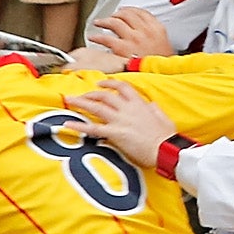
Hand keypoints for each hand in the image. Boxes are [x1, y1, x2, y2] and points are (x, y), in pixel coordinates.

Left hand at [67, 79, 181, 167]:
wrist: (166, 150)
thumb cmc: (167, 137)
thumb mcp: (164, 118)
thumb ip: (154, 109)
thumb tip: (150, 105)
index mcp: (140, 104)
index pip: (123, 87)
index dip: (110, 83)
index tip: (100, 83)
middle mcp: (128, 109)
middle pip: (104, 96)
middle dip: (90, 94)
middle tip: (80, 96)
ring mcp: (120, 120)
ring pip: (95, 107)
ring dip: (80, 103)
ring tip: (68, 100)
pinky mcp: (114, 133)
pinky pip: (92, 128)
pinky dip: (78, 126)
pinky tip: (67, 124)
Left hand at [87, 6, 173, 63]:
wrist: (161, 76)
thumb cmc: (160, 63)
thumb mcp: (163, 44)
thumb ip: (152, 34)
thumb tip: (140, 29)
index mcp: (156, 28)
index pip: (141, 12)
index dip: (130, 9)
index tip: (124, 10)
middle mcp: (145, 31)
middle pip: (127, 14)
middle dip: (116, 14)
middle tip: (110, 17)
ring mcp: (133, 38)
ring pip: (115, 22)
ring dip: (104, 21)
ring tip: (98, 23)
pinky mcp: (122, 48)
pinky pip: (105, 38)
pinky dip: (97, 37)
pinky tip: (93, 37)